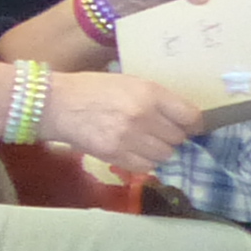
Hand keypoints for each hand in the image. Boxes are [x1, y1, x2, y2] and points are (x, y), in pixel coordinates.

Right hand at [40, 69, 205, 171]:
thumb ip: (156, 99)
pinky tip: (135, 152)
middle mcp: (143, 116)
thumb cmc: (93, 89)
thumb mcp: (129, 83)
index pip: (190, 116)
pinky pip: (146, 166)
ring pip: (165, 155)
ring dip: (160, 151)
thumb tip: (181, 119)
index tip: (191, 126)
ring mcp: (129, 138)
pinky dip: (145, 162)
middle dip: (173, 137)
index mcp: (149, 93)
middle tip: (161, 133)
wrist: (56, 104)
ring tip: (146, 143)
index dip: (194, 124)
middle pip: (178, 138)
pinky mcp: (115, 155)